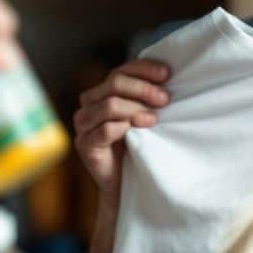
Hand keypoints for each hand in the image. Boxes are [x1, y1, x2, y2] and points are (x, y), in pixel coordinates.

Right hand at [73, 59, 171, 201]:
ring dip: (136, 109)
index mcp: (102, 92)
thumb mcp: (143, 116)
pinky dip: (123, 128)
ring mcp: (83, 125)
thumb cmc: (138, 146)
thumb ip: (146, 98)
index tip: (167, 74)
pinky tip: (137, 132)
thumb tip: (169, 78)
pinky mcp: (85, 146)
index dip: (144, 69)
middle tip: (165, 100)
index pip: (121, 70)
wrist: (125, 183)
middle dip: (143, 89)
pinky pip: (104, 131)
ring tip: (154, 119)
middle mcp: (89, 104)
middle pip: (114, 83)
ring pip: (109, 105)